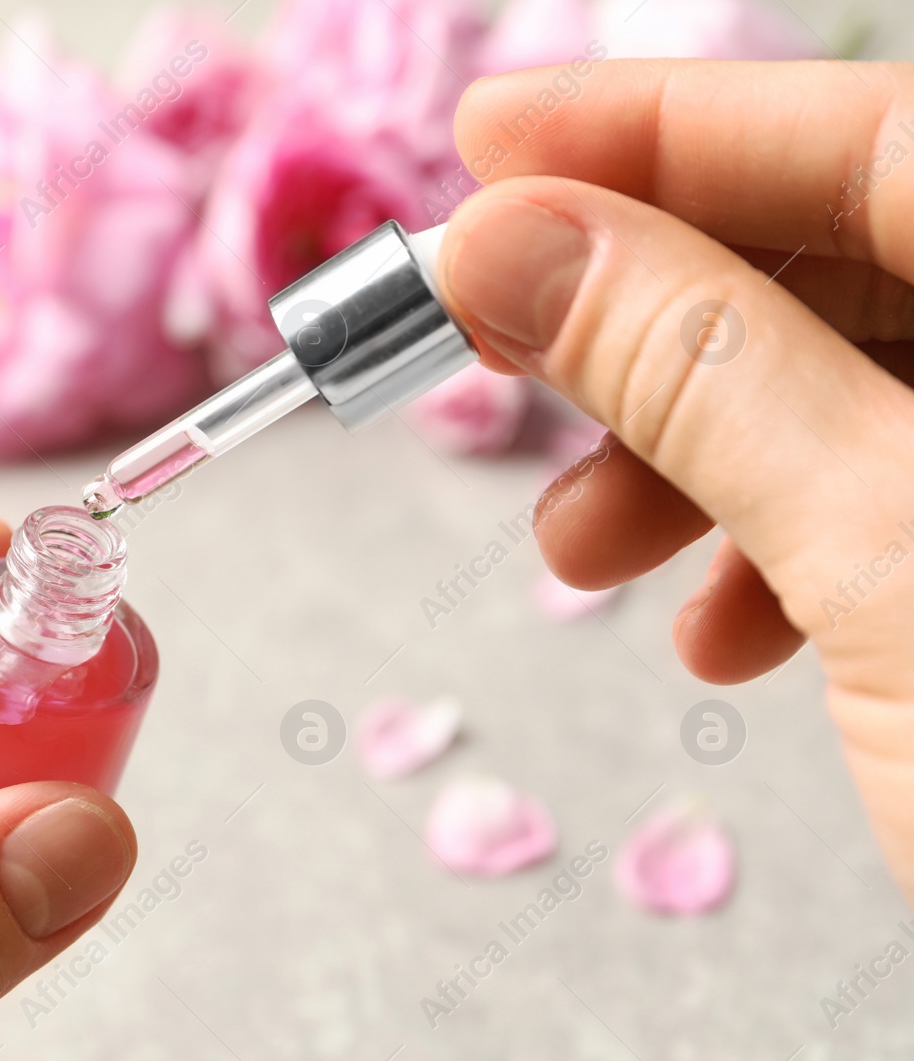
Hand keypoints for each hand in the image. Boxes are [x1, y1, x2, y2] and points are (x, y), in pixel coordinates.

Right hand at [438, 60, 913, 894]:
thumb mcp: (894, 558)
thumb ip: (704, 371)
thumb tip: (518, 247)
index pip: (875, 135)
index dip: (660, 125)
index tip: (491, 145)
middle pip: (844, 255)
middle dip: (648, 317)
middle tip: (498, 342)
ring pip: (845, 388)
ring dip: (685, 457)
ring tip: (583, 548)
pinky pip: (879, 500)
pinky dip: (767, 549)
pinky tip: (721, 630)